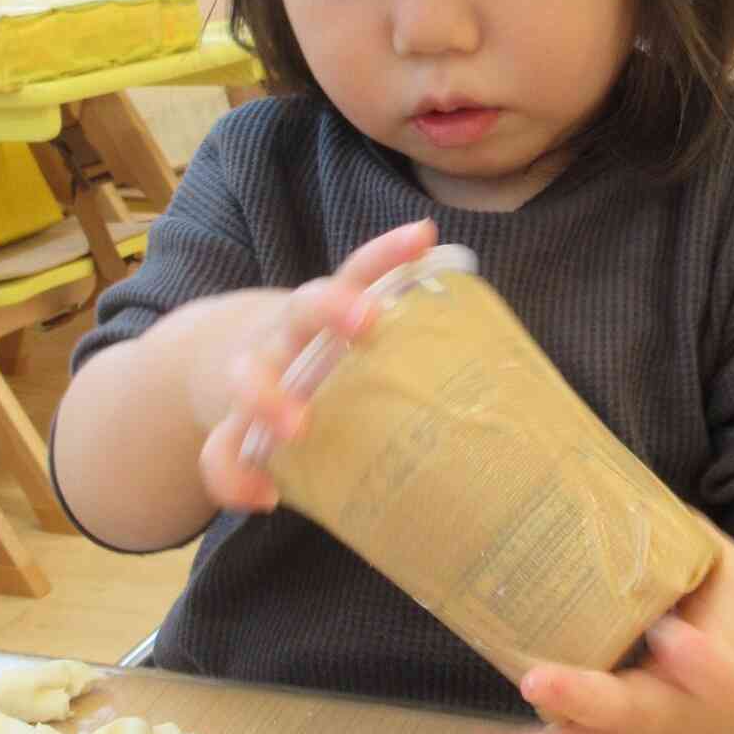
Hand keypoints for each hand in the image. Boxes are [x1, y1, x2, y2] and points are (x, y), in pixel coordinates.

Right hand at [197, 218, 437, 513]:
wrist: (226, 361)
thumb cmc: (323, 364)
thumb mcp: (355, 341)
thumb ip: (412, 351)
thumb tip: (513, 393)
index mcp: (332, 308)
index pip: (361, 267)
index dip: (389, 253)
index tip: (422, 237)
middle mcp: (292, 333)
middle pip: (306, 305)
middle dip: (334, 308)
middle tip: (367, 322)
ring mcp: (256, 375)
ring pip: (246, 375)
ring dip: (268, 398)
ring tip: (295, 429)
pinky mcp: (231, 424)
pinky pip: (220, 451)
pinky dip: (233, 476)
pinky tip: (262, 497)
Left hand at [473, 526, 733, 733]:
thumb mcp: (732, 572)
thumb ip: (684, 537)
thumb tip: (617, 487)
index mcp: (728, 668)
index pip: (717, 669)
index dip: (696, 658)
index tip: (672, 636)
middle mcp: (682, 711)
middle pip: (633, 715)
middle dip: (584, 699)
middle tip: (536, 682)